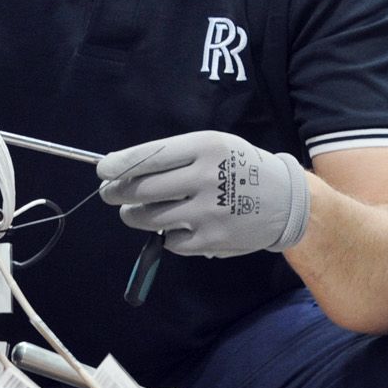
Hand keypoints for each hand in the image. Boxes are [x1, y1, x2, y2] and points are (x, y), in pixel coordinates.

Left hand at [95, 130, 310, 256]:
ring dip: (133, 215)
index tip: (103, 170)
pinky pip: (171, 240)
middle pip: (144, 188)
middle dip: (117, 192)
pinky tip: (174, 226)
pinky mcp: (212, 240)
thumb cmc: (239, 166)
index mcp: (205, 146)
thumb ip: (174, 157)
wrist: (285, 200)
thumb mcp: (213, 146)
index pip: (152, 155)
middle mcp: (206, 177)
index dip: (122, 164)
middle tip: (109, 193)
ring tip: (131, 212)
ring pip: (150, 217)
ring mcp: (208, 211)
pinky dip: (166, 235)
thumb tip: (124, 169)